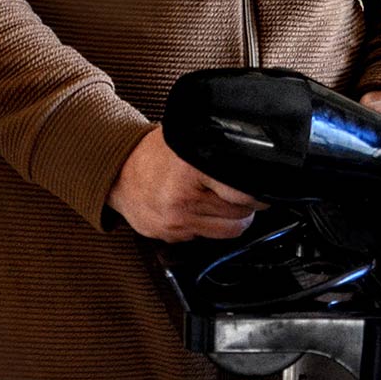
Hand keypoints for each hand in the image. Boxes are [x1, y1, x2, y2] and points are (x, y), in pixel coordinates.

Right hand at [107, 126, 264, 242]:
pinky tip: (199, 210)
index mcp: (190, 170)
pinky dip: (208, 226)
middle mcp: (182, 200)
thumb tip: (252, 160)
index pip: (241, 194)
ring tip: (224, 203)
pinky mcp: (170, 237)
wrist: (118, 173)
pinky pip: (205, 238)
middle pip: (239, 216)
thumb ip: (216, 152)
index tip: (262, 188)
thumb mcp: (186, 141)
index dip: (257, 192)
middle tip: (244, 193)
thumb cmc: (153, 154)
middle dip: (246, 206)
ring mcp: (176, 223)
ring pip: (227, 232)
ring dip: (231, 219)